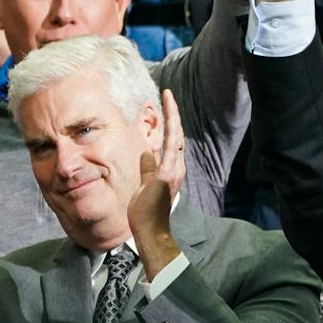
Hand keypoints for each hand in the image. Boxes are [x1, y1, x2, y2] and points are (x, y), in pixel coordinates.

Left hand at [129, 90, 184, 275]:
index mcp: (171, 169)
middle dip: (173, 113)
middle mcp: (176, 167)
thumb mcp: (145, 184)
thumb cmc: (146, 211)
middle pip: (177, 134)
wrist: (150, 229)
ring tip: (168, 98)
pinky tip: (168, 116)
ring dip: (172, 116)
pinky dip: (170, 130)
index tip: (164, 106)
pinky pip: (170, 146)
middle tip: (167, 94)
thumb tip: (146, 153)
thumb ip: (147, 167)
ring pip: (176, 136)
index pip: (172, 141)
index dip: (170, 123)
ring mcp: (173, 170)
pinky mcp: (166, 173)